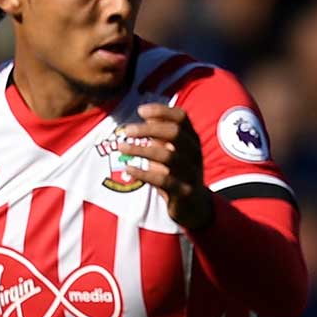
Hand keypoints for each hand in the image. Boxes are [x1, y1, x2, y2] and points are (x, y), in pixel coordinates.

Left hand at [116, 103, 212, 230]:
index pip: (181, 117)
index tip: (140, 111)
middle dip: (148, 129)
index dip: (161, 111)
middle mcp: (194, 153)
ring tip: (121, 148)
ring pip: (168, 156)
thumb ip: (160, 133)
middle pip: (175, 133)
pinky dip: (143, 173)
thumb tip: (145, 114)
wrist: (194, 205)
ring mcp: (191, 172)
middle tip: (127, 130)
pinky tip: (128, 169)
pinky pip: (163, 180)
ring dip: (141, 150)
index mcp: (192, 139)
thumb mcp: (171, 150)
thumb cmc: (177, 172)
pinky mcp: (184, 191)